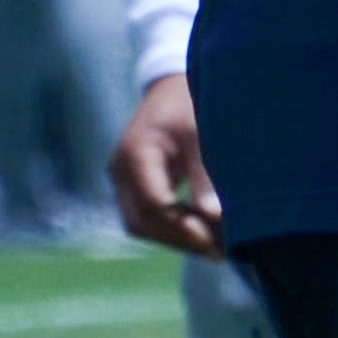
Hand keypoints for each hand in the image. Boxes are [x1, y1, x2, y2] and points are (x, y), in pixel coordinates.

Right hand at [108, 73, 224, 258]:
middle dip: (180, 238)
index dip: (181, 227)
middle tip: (218, 251)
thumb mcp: (199, 129)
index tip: (213, 242)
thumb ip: (203, 173)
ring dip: (176, 237)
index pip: (152, 202)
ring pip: (142, 224)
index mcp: (134, 151)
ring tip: (215, 247)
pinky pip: (147, 216)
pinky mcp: (132, 186)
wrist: (170, 85)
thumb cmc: (187, 101)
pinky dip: (173, 227)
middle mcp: (120, 170)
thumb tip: (214, 217)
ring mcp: (122, 179)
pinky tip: (203, 232)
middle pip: (142, 221)